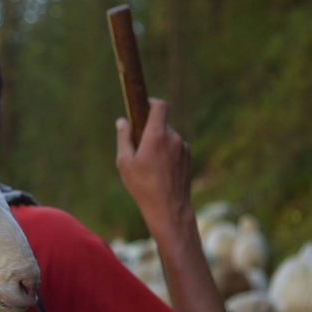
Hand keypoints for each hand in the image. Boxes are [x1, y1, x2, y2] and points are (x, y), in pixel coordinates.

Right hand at [115, 99, 193, 232]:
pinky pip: (176, 148)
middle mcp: (173, 138)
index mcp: (156, 135)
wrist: (169, 208)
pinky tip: (161, 172)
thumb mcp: (125, 163)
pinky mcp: (189, 158)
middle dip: (150, 130)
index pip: (159, 105)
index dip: (150, 102)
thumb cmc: (143, 186)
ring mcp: (184, 148)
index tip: (142, 107)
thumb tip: (122, 121)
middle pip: (161, 124)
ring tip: (150, 166)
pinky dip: (168, 154)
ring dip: (159, 144)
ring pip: (169, 137)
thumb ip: (123, 138)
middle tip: (139, 148)